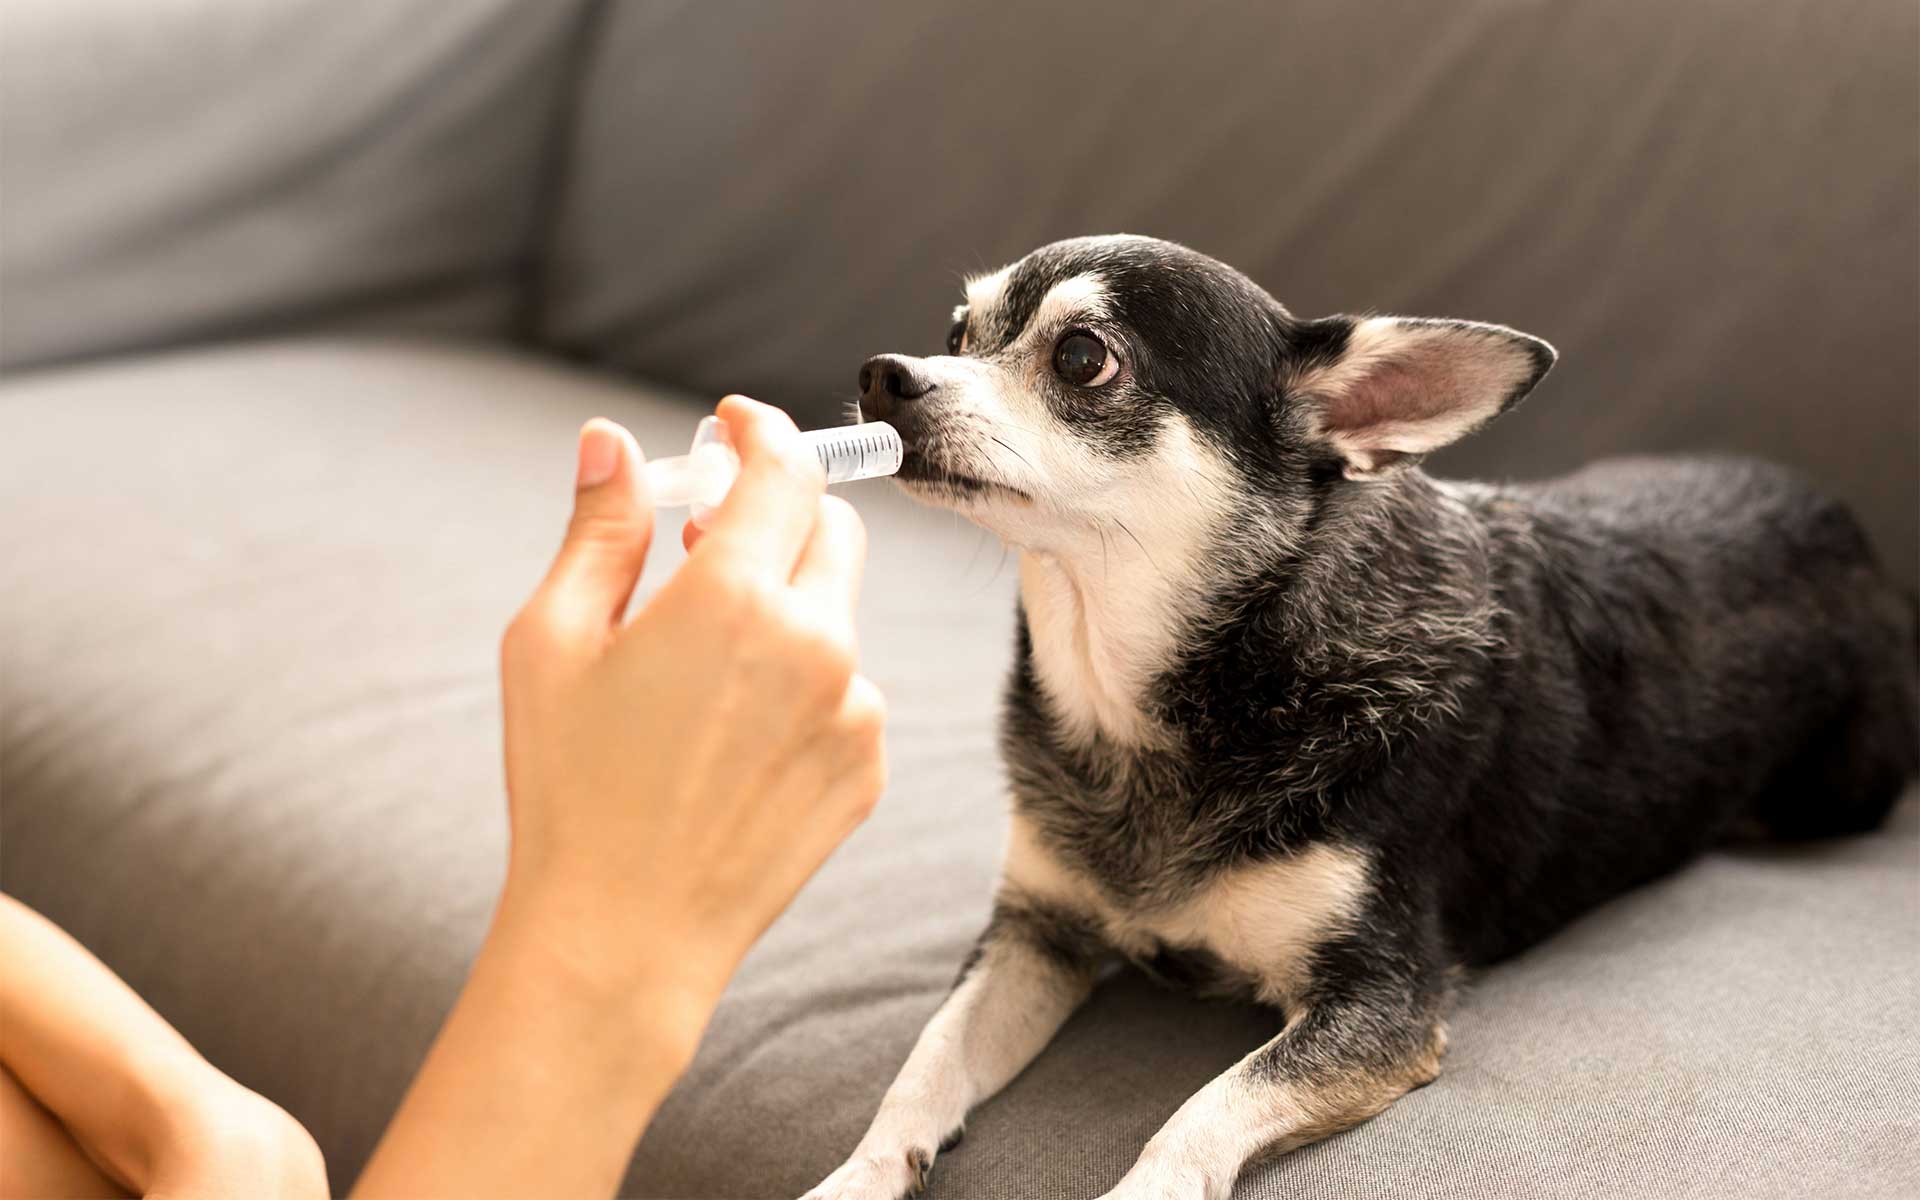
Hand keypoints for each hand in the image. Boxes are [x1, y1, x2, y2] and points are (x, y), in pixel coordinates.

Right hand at [496, 395, 885, 1057]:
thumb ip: (601, 528)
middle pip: (829, 528)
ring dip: (785, 608)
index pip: (785, 467)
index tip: (734, 423)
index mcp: (734, 596)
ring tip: (701, 674)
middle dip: (778, 513)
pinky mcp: (867, 764)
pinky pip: (848, 688)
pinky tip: (732, 740)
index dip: (761, 428)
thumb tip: (611, 441)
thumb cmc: (571, 787)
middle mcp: (817, 641)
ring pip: (837, 612)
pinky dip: (804, 683)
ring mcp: (854, 707)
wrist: (623, 937)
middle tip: (707, 543)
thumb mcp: (552, 642)